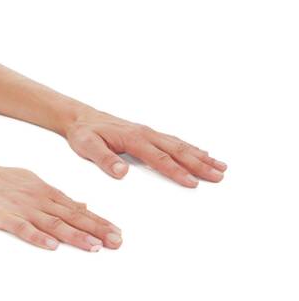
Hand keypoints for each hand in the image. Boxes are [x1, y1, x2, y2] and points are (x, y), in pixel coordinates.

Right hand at [0, 160, 121, 250]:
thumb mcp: (31, 181)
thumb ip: (57, 196)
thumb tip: (82, 205)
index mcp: (44, 190)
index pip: (76, 208)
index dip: (98, 220)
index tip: (116, 231)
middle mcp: (36, 199)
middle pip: (70, 216)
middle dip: (95, 230)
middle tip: (116, 241)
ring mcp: (19, 208)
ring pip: (51, 223)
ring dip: (74, 236)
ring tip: (94, 246)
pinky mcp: (1, 216)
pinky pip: (21, 228)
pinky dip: (37, 237)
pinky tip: (50, 245)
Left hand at [63, 108, 226, 185]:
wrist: (79, 117)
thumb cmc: (83, 133)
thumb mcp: (86, 146)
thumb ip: (104, 159)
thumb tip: (122, 172)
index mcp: (132, 138)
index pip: (159, 158)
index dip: (177, 171)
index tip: (194, 183)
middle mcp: (145, 133)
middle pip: (177, 150)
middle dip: (199, 164)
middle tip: (219, 176)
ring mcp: (148, 132)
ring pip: (179, 145)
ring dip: (200, 156)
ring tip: (220, 167)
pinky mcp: (147, 133)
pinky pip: (173, 141)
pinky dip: (191, 148)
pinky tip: (202, 154)